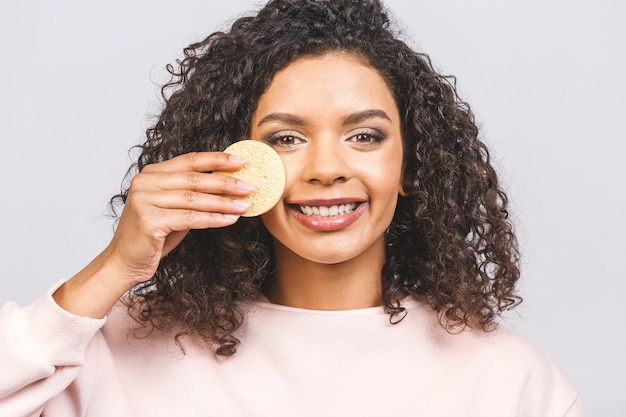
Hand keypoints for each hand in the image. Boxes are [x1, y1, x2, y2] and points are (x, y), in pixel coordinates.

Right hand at [53, 151, 252, 317]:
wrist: (125, 261)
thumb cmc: (154, 235)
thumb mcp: (175, 208)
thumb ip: (193, 194)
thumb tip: (229, 186)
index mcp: (152, 173)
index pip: (190, 160)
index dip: (217, 159)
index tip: (241, 161)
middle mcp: (145, 182)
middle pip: (194, 179)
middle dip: (226, 182)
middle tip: (250, 186)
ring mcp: (145, 200)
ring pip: (194, 199)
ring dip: (224, 202)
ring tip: (245, 205)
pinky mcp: (149, 220)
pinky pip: (190, 218)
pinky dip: (213, 219)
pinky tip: (230, 219)